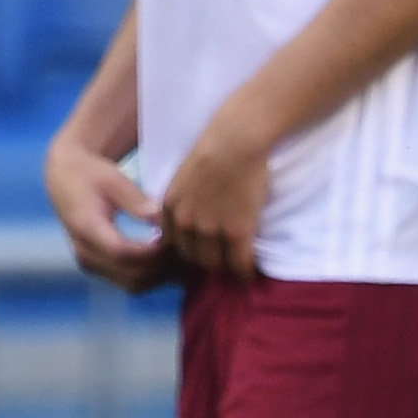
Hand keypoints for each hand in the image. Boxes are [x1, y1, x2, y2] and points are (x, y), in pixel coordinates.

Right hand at [43, 125, 170, 293]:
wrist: (65, 181)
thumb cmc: (91, 175)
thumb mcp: (113, 179)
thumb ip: (136, 201)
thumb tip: (163, 220)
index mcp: (87, 228)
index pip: (123, 253)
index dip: (154, 252)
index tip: (177, 239)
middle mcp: (85, 252)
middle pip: (131, 275)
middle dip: (163, 266)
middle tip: (187, 249)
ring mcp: (90, 264)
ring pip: (133, 284)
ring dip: (161, 276)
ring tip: (182, 256)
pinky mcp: (98, 268)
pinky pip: (130, 282)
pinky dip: (152, 276)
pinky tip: (169, 260)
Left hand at [154, 122, 271, 280]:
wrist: (236, 142)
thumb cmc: (214, 149)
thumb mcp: (183, 177)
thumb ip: (181, 200)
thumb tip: (188, 216)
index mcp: (168, 208)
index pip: (172, 242)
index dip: (187, 249)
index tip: (198, 252)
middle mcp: (185, 222)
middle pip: (190, 258)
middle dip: (204, 261)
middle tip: (219, 263)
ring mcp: (210, 229)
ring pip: (214, 264)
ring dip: (224, 267)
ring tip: (234, 268)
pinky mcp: (237, 232)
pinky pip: (240, 263)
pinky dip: (245, 272)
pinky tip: (249, 275)